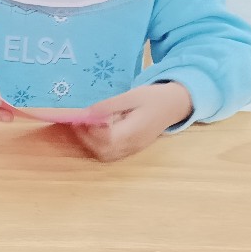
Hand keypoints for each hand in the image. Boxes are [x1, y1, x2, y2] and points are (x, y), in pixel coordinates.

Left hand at [70, 82, 192, 161]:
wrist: (174, 105)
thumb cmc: (153, 97)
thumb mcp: (131, 95)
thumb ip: (109, 105)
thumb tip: (87, 113)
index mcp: (134, 131)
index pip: (107, 138)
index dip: (89, 131)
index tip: (78, 120)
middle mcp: (133, 144)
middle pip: (104, 151)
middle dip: (86, 139)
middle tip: (76, 124)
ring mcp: (133, 149)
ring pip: (106, 155)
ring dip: (90, 145)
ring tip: (82, 128)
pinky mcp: (132, 149)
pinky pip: (112, 154)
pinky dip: (99, 146)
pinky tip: (94, 133)